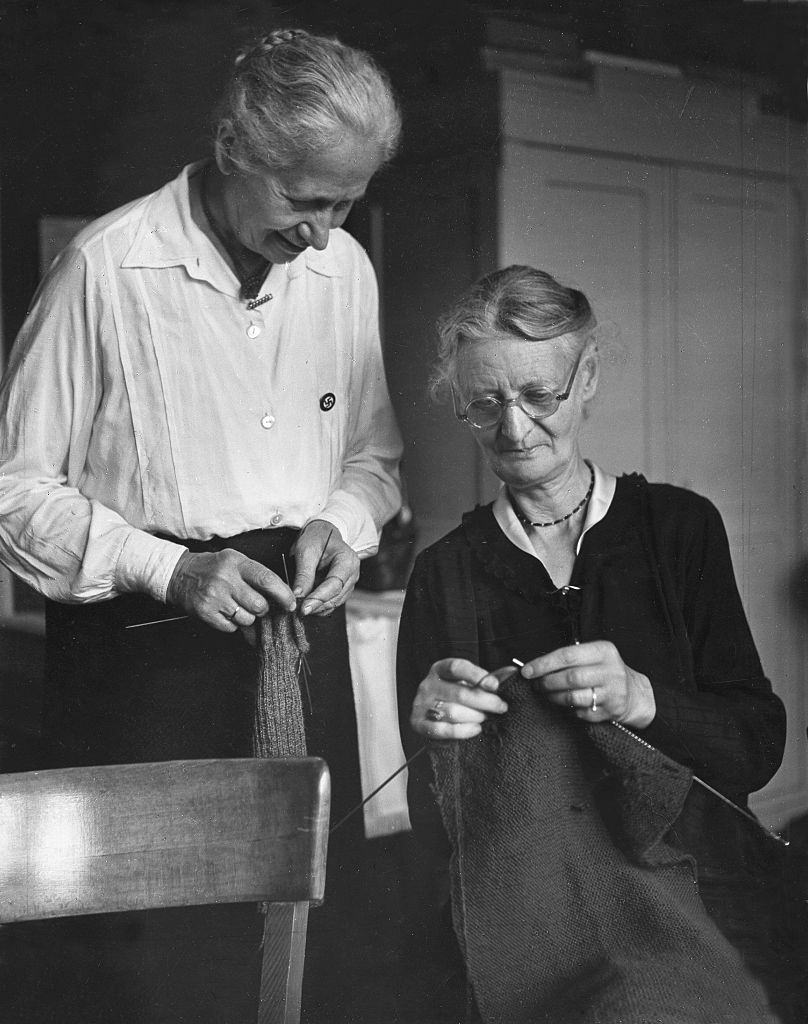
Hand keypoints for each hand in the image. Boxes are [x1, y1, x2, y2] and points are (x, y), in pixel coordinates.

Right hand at [166, 549, 295, 632]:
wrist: (179, 574)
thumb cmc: (213, 568)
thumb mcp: (235, 562)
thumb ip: (257, 576)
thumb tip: (282, 599)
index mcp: (237, 563)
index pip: (267, 580)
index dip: (283, 594)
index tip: (290, 604)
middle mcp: (226, 579)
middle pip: (259, 605)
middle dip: (262, 609)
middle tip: (254, 604)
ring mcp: (214, 597)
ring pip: (247, 619)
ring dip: (246, 617)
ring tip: (235, 606)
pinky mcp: (205, 612)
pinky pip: (231, 627)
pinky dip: (231, 624)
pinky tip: (224, 612)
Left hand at [291, 520, 359, 615]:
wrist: (323, 534)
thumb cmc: (316, 538)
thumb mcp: (306, 551)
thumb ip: (303, 574)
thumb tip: (297, 595)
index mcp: (347, 560)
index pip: (335, 584)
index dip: (319, 598)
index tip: (303, 608)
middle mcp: (352, 574)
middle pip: (336, 596)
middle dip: (317, 606)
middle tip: (298, 611)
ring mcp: (349, 583)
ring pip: (335, 603)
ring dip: (318, 608)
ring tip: (299, 609)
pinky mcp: (342, 589)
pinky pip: (332, 603)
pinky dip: (319, 607)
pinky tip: (306, 605)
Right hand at [410, 658, 509, 739]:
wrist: (436, 719)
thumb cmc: (457, 697)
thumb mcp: (470, 684)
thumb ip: (489, 679)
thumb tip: (512, 673)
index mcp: (440, 669)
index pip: (457, 667)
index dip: (477, 675)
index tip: (495, 685)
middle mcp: (428, 685)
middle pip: (459, 693)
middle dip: (485, 701)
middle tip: (500, 707)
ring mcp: (421, 704)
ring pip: (453, 712)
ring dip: (475, 717)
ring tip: (485, 718)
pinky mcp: (418, 724)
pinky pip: (442, 729)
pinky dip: (462, 731)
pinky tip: (475, 729)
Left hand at [519, 640, 655, 727]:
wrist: (634, 694)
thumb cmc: (604, 671)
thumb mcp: (593, 656)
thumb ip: (568, 658)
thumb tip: (533, 667)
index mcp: (604, 651)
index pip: (568, 655)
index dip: (543, 664)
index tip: (526, 671)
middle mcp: (611, 671)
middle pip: (570, 677)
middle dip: (547, 682)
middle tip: (535, 685)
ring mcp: (613, 692)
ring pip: (574, 697)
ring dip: (554, 697)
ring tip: (546, 694)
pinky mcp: (611, 711)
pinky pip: (581, 712)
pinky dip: (569, 709)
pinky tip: (565, 704)